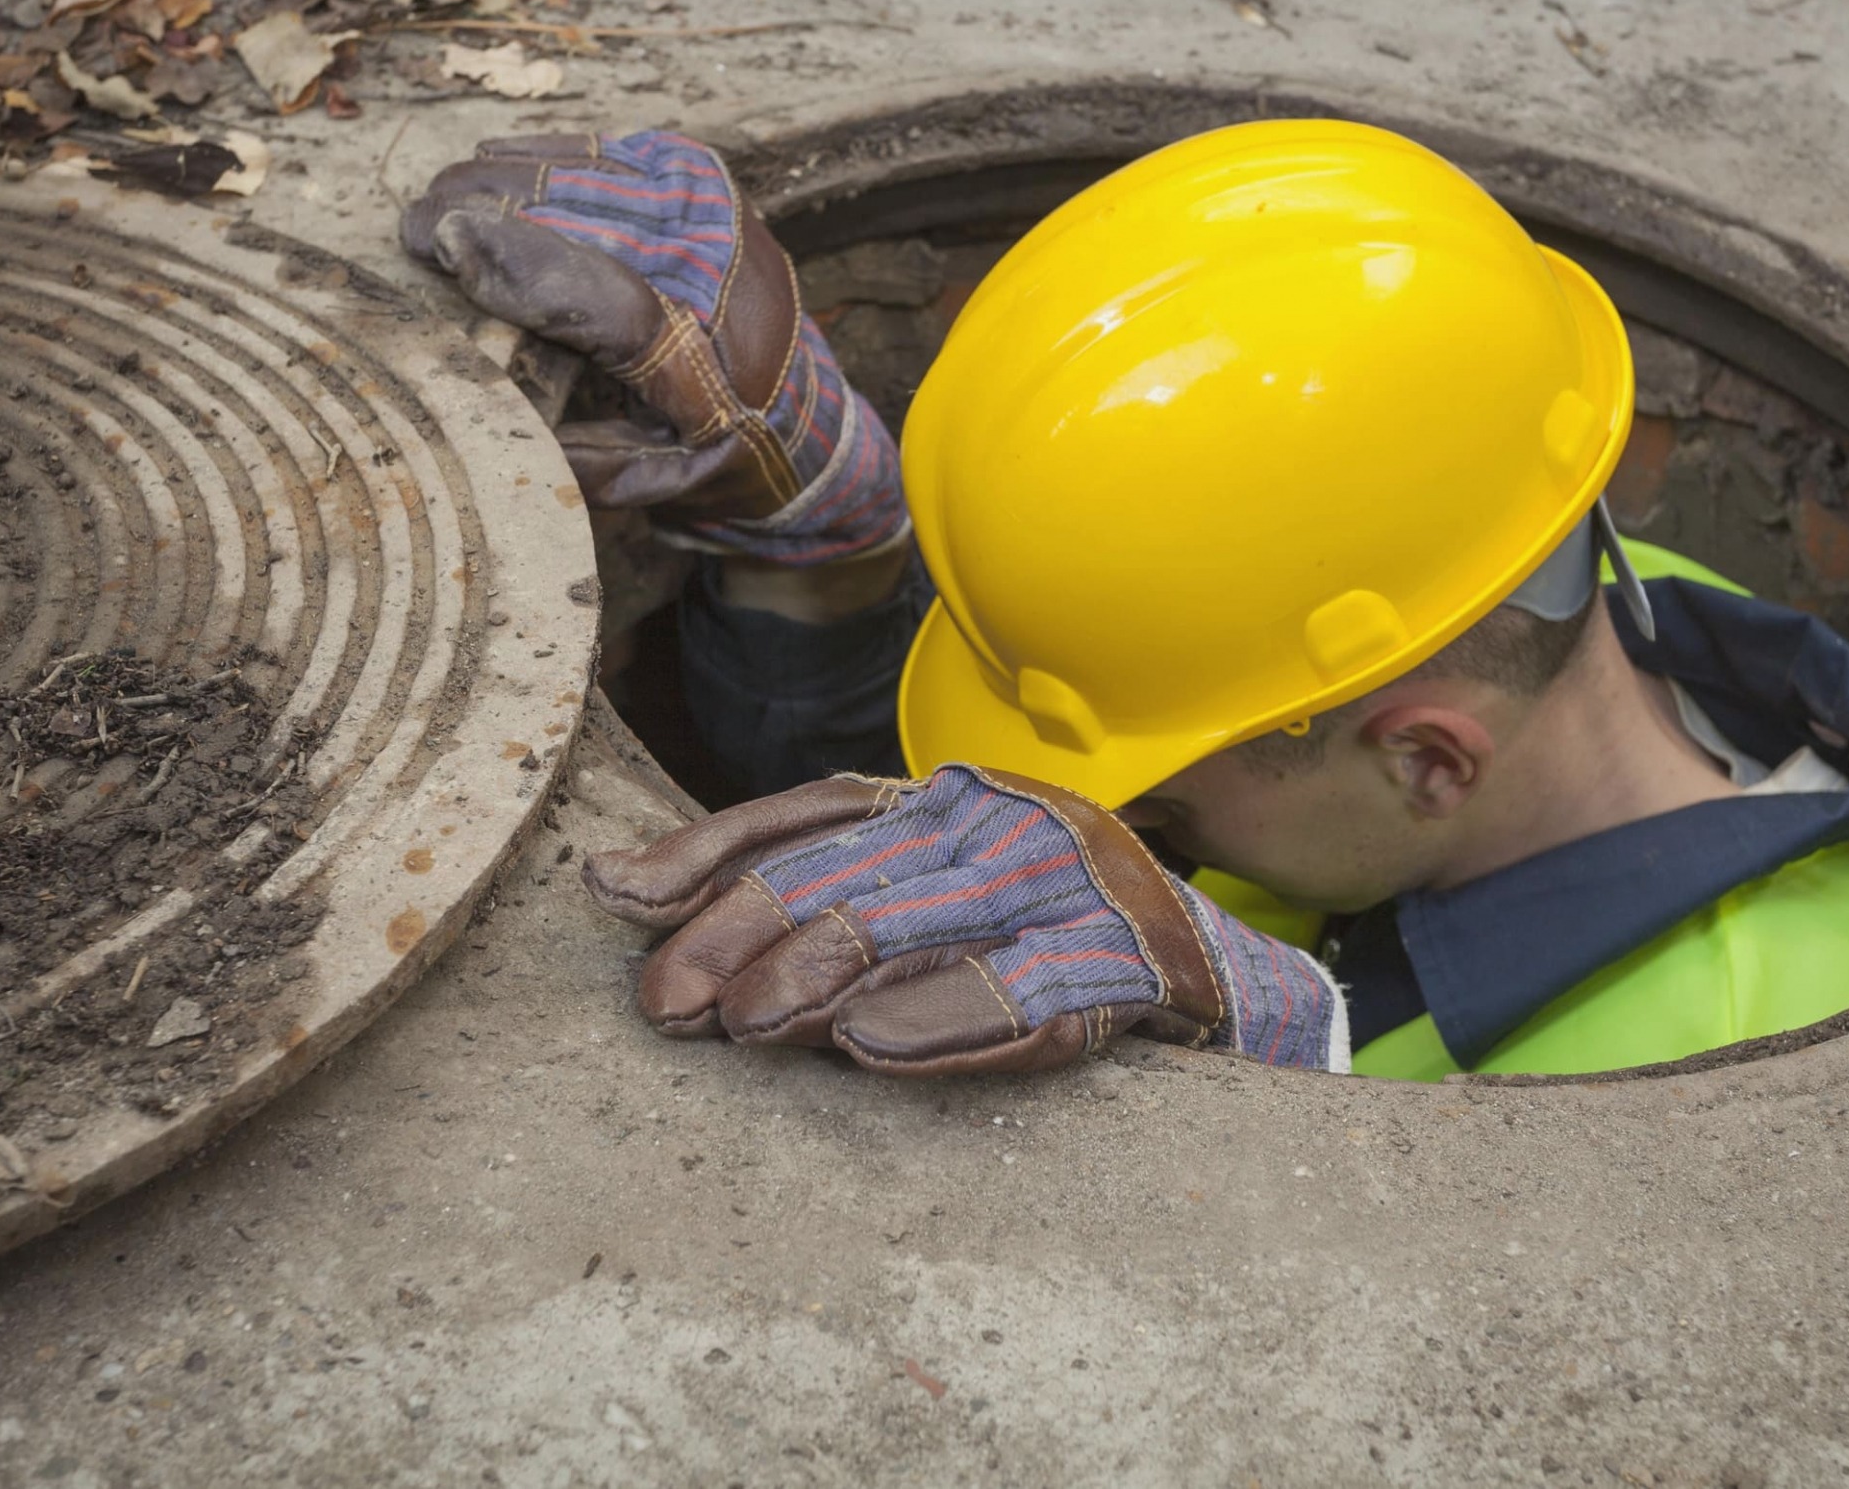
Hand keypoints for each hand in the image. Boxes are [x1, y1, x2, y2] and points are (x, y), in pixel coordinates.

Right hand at [401, 130, 907, 565]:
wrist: (806, 413)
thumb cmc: (718, 456)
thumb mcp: (653, 481)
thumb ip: (577, 455)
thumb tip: (483, 408)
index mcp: (710, 364)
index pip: (608, 301)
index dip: (520, 265)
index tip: (445, 244)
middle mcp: (720, 272)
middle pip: (582, 216)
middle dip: (484, 212)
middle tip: (416, 231)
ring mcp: (714, 210)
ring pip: (584, 173)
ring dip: (499, 180)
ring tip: (442, 207)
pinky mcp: (701, 177)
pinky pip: (601, 152)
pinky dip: (539, 159)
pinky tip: (491, 170)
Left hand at [583, 765, 1349, 1076]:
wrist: (1230, 985)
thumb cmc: (1046, 947)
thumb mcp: (931, 900)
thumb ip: (809, 894)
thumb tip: (621, 889)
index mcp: (955, 797)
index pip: (814, 810)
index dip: (710, 851)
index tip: (618, 899)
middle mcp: (1010, 821)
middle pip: (854, 866)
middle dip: (744, 931)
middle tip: (668, 1000)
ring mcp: (1076, 886)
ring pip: (928, 918)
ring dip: (825, 974)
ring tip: (747, 1024)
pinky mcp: (1132, 963)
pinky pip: (1027, 996)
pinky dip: (943, 1024)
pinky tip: (871, 1052)